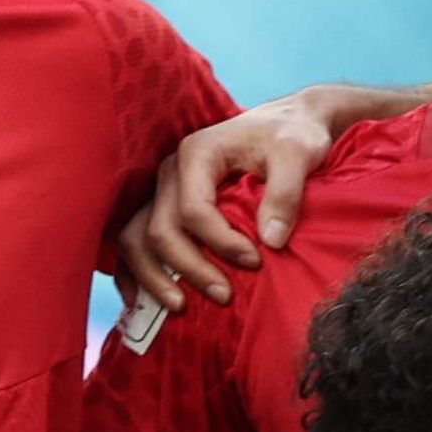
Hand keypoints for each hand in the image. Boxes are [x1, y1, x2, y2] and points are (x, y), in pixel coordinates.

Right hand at [122, 93, 361, 311]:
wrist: (287, 124)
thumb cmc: (292, 135)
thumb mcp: (297, 153)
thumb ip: (286, 192)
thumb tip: (271, 241)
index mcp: (196, 154)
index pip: (193, 210)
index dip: (220, 243)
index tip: (256, 261)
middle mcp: (169, 173)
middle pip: (159, 230)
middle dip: (189, 268)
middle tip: (224, 296)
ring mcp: (161, 191)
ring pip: (135, 239)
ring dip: (152, 277)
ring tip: (180, 307)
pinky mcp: (163, 206)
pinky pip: (134, 242)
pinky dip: (135, 273)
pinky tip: (143, 300)